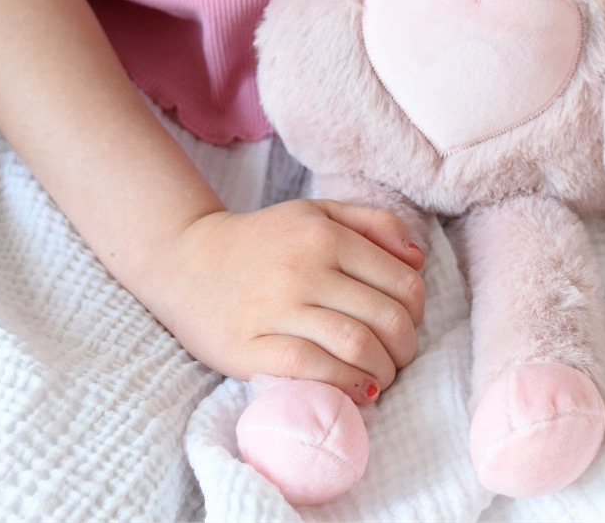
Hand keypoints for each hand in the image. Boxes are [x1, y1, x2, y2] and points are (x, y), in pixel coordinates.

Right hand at [153, 198, 425, 403]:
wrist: (187, 260)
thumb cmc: (263, 240)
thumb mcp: (317, 213)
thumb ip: (373, 225)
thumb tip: (418, 258)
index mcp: (325, 235)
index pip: (400, 281)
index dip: (417, 310)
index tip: (408, 322)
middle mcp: (304, 269)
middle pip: (384, 317)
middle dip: (405, 347)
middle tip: (400, 357)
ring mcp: (276, 309)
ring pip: (355, 345)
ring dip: (382, 371)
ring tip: (380, 376)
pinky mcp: (250, 347)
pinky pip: (313, 369)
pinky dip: (345, 385)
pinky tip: (356, 390)